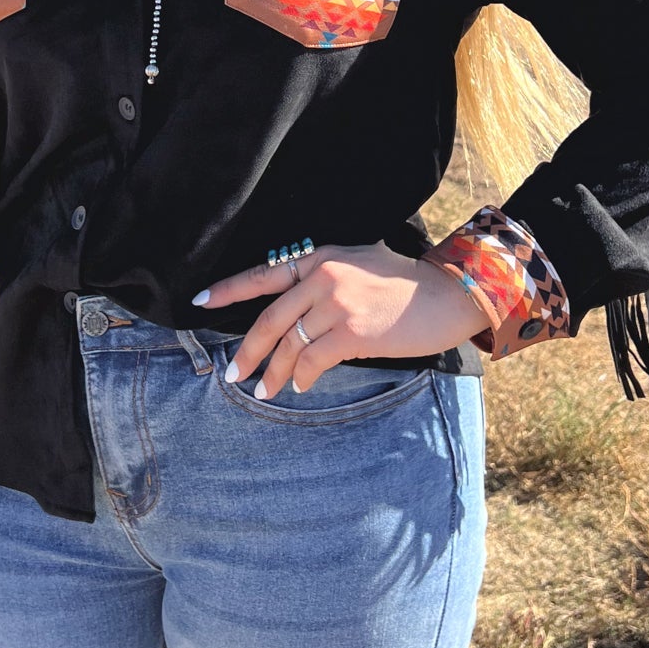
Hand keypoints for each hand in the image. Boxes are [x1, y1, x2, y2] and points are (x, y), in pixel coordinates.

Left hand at [194, 242, 484, 398]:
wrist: (447, 294)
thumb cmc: (406, 285)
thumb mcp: (360, 264)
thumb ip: (326, 278)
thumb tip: (295, 315)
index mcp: (321, 257)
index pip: (264, 273)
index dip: (229, 289)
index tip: (201, 301)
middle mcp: (324, 275)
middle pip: (270, 317)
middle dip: (248, 349)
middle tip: (232, 373)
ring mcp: (338, 303)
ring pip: (290, 342)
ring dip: (273, 371)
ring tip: (263, 390)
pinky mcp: (353, 331)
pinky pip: (314, 359)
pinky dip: (302, 376)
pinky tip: (299, 386)